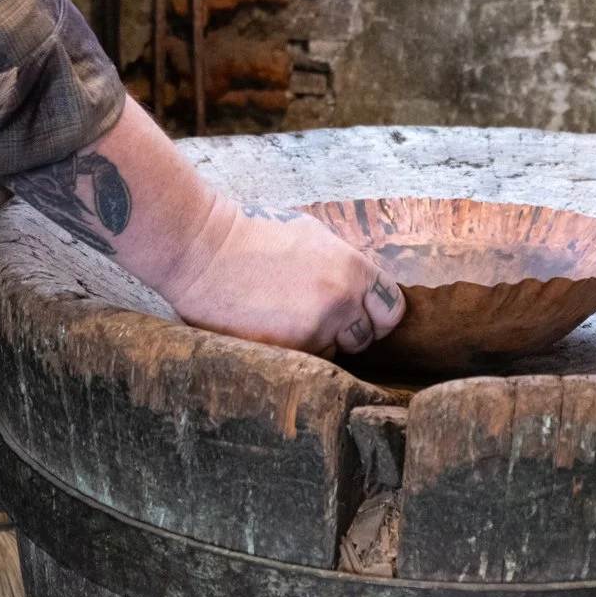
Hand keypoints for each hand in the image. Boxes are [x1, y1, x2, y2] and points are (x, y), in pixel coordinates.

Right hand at [162, 202, 406, 356]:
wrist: (203, 250)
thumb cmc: (257, 235)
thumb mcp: (316, 235)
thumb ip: (347, 265)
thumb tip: (365, 290)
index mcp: (352, 270)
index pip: (392, 310)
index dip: (380, 314)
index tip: (368, 315)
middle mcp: (339, 302)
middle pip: (365, 336)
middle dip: (349, 329)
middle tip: (320, 314)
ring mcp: (312, 330)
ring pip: (333, 352)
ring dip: (319, 342)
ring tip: (288, 317)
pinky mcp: (283, 351)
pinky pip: (304, 361)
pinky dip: (294, 351)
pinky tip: (272, 327)